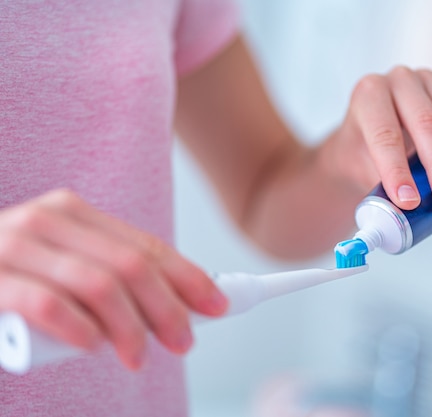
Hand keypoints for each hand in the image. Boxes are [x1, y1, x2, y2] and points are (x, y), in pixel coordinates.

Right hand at [0, 189, 226, 369]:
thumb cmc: (10, 277)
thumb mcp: (63, 264)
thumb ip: (106, 273)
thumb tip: (175, 304)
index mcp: (72, 213)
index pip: (145, 246)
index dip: (188, 277)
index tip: (218, 304)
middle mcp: (46, 222)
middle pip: (130, 266)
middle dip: (168, 308)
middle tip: (184, 342)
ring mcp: (14, 248)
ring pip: (98, 285)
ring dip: (131, 328)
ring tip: (139, 358)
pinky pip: (46, 306)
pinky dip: (79, 331)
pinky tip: (93, 347)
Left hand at [325, 68, 431, 211]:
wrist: (373, 132)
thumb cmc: (367, 152)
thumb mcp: (362, 168)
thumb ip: (383, 186)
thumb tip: (411, 213)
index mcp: (368, 96)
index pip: (384, 134)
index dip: (397, 169)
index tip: (410, 201)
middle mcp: (399, 80)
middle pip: (426, 122)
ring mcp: (429, 79)